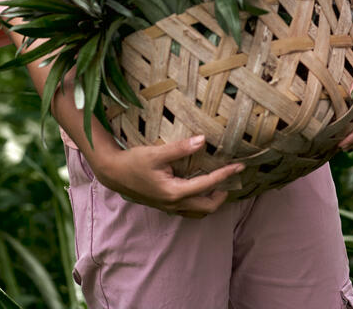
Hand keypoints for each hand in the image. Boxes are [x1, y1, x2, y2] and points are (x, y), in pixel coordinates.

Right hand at [91, 135, 243, 217]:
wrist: (113, 173)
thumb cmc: (133, 162)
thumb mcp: (157, 153)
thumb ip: (180, 148)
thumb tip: (203, 140)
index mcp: (174, 192)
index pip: (206, 185)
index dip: (225, 175)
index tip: (239, 167)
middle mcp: (173, 204)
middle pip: (207, 207)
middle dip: (222, 195)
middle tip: (232, 179)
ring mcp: (168, 207)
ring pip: (198, 213)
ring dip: (211, 202)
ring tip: (220, 186)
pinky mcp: (164, 205)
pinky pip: (188, 210)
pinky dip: (200, 203)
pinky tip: (200, 189)